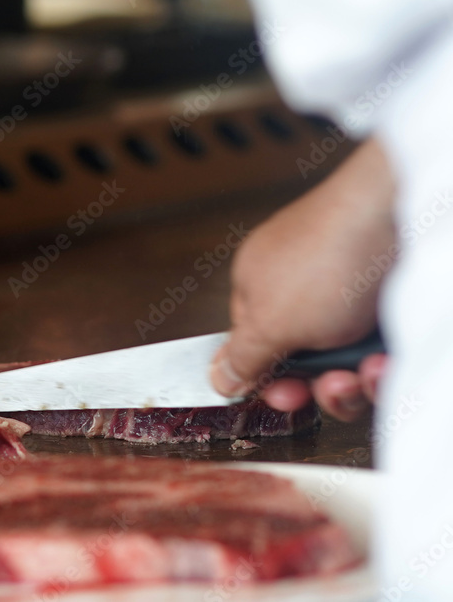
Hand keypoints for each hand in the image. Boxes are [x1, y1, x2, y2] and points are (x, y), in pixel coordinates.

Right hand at [209, 138, 394, 420]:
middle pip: (305, 364)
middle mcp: (303, 292)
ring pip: (347, 364)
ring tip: (371, 369)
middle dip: (322, 386)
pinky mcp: (391, 304)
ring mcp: (349, 296)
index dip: (270, 380)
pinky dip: (385, 363)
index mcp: (259, 287)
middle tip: (336, 386)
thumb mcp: (268, 323)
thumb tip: (217, 378)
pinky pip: (380, 351)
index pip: (255, 348)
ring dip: (358, 380)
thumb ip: (240, 357)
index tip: (287, 399)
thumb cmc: (327, 256)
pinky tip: (388, 358)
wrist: (400, 219)